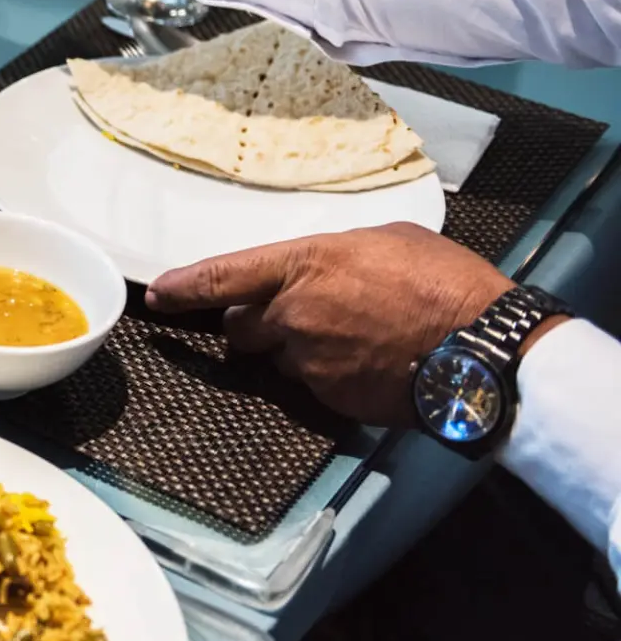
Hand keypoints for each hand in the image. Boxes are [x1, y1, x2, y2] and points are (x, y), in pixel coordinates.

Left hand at [145, 224, 512, 426]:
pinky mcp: (330, 398)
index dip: (184, 287)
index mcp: (303, 265)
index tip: (158, 294)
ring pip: (281, 357)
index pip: (222, 276)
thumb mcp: (385, 242)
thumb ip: (334, 257)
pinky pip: (314, 385)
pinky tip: (371, 361)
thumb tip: (321, 271)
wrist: (483, 349)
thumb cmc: (443, 283)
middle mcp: (293, 314)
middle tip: (305, 315)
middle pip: (242, 327)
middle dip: (259, 323)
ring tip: (356, 337)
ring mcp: (309, 361)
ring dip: (301, 349)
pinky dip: (332, 374)